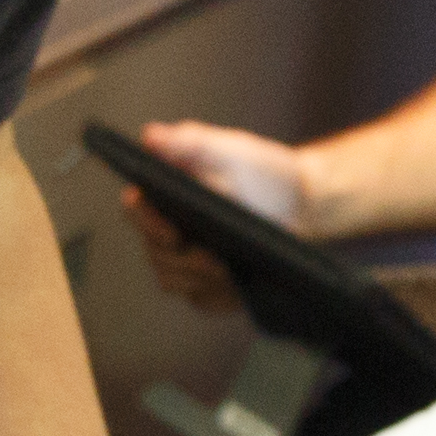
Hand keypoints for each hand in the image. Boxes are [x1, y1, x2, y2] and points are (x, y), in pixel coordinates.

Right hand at [124, 120, 313, 311]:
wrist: (299, 201)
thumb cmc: (259, 169)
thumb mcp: (226, 151)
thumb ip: (188, 143)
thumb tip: (150, 136)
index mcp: (162, 193)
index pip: (136, 210)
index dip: (148, 224)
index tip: (175, 233)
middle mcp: (166, 228)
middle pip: (155, 252)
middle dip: (183, 259)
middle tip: (214, 261)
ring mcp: (185, 259)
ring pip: (174, 279)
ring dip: (198, 279)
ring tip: (228, 272)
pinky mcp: (207, 283)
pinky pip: (201, 299)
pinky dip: (217, 296)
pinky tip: (237, 288)